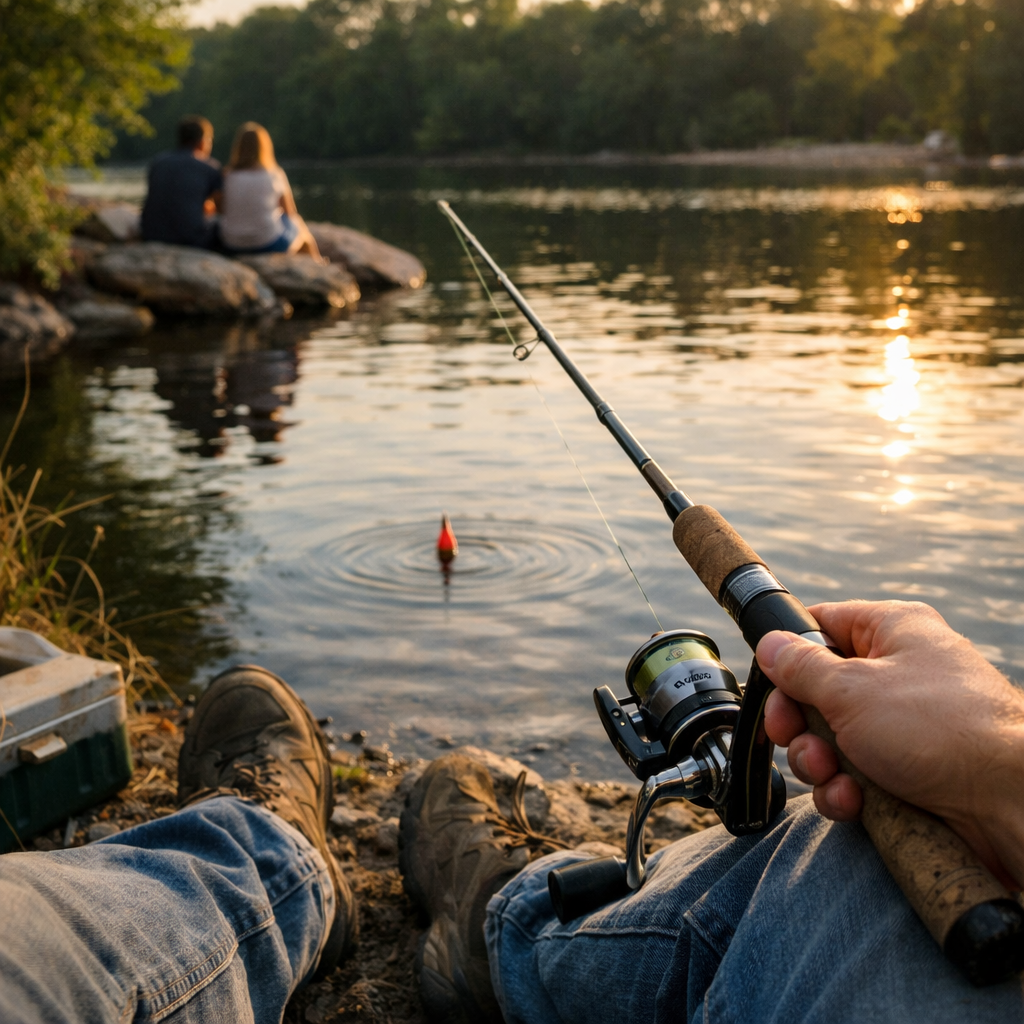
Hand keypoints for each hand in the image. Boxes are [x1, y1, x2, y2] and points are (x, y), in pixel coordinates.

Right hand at [757, 600, 1023, 888]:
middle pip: (818, 691)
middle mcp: (900, 674)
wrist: (1014, 806)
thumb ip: (800, 666)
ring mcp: (905, 727)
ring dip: (818, 763)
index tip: (772, 684)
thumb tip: (769, 643)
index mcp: (892, 632)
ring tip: (833, 775)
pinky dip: (846, 791)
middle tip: (793, 737)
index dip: (788, 654)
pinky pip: (856, 777)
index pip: (821, 626)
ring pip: (832, 740)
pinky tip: (854, 802)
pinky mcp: (910, 773)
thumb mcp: (852, 689)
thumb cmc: (943, 732)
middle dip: (798, 723)